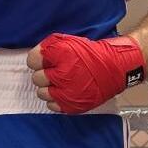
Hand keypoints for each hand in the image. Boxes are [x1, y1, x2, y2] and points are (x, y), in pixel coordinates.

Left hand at [26, 33, 144, 113]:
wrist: (115, 68)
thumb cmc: (92, 54)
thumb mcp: (70, 41)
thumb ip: (50, 47)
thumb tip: (37, 56)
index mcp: (61, 56)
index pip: (32, 60)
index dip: (39, 60)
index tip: (47, 60)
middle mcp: (62, 76)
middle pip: (36, 78)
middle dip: (44, 74)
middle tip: (56, 72)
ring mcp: (67, 93)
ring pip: (42, 93)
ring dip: (49, 88)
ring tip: (60, 83)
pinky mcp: (72, 106)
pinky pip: (52, 106)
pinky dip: (56, 100)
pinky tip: (64, 92)